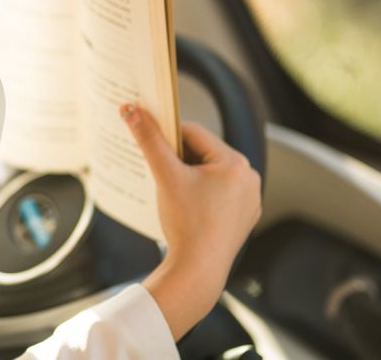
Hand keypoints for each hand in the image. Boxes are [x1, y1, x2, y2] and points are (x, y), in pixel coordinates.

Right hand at [119, 104, 261, 339]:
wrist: (198, 271)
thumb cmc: (186, 223)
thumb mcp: (165, 175)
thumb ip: (149, 140)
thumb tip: (131, 110)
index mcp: (235, 162)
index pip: (194, 133)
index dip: (168, 135)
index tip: (150, 141)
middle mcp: (249, 178)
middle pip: (203, 153)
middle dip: (179, 158)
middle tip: (159, 170)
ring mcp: (248, 199)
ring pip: (211, 173)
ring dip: (189, 175)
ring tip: (171, 191)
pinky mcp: (243, 217)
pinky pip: (219, 194)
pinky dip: (200, 194)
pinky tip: (186, 207)